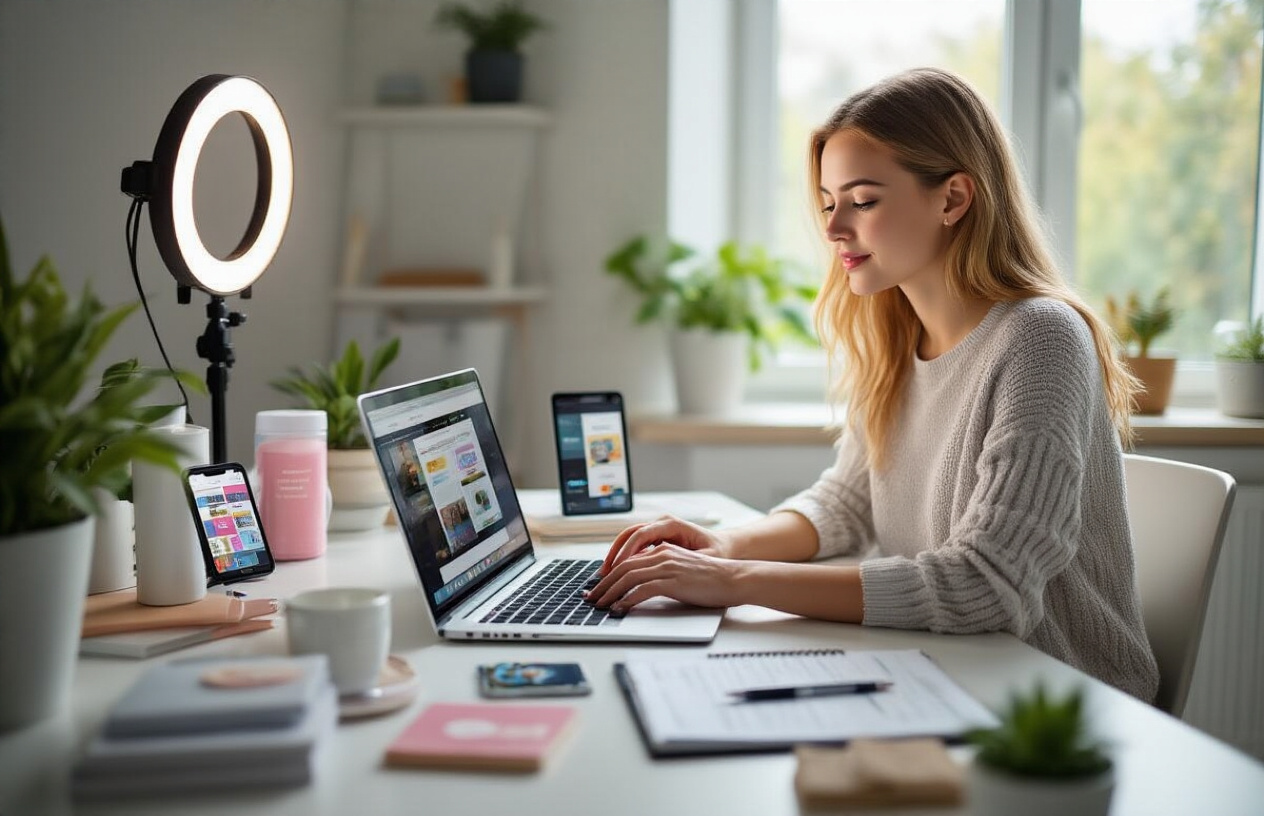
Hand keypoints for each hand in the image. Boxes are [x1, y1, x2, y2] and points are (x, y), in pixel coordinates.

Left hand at [585, 517, 738, 611]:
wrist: (733, 579)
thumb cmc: (712, 580)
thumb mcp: (682, 571)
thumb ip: (663, 573)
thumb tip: (642, 587)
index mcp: (663, 551)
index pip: (628, 560)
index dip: (610, 573)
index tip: (599, 586)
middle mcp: (662, 555)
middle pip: (622, 567)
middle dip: (603, 583)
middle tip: (591, 597)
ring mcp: (666, 566)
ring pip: (628, 577)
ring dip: (610, 592)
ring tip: (600, 605)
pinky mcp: (672, 581)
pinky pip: (641, 589)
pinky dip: (626, 599)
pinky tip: (619, 608)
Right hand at [600, 516, 732, 572]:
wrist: (727, 548)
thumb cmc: (719, 553)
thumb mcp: (706, 558)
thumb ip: (687, 561)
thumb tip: (668, 568)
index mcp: (673, 524)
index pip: (641, 534)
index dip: (627, 551)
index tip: (618, 567)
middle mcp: (662, 524)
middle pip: (629, 534)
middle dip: (615, 553)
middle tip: (605, 573)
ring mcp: (658, 530)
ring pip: (628, 539)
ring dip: (616, 555)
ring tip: (606, 574)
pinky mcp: (656, 539)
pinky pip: (634, 546)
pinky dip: (623, 557)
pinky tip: (616, 573)